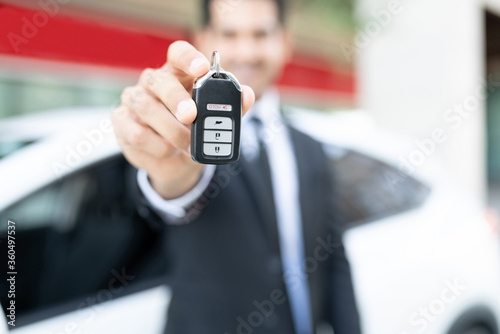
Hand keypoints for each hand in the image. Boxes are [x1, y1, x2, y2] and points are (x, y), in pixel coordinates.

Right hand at [112, 41, 254, 198]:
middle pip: (158, 79)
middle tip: (191, 116)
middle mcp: (153, 82)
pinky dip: (157, 145)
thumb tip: (247, 95)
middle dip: (176, 98)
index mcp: (178, 74)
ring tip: (187, 145)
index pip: (178, 53)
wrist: (176, 163)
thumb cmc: (194, 132)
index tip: (201, 68)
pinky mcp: (122, 122)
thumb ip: (231, 107)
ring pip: (145, 106)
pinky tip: (169, 150)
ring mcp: (134, 100)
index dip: (188, 57)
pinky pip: (135, 132)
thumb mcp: (215, 121)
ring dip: (170, 130)